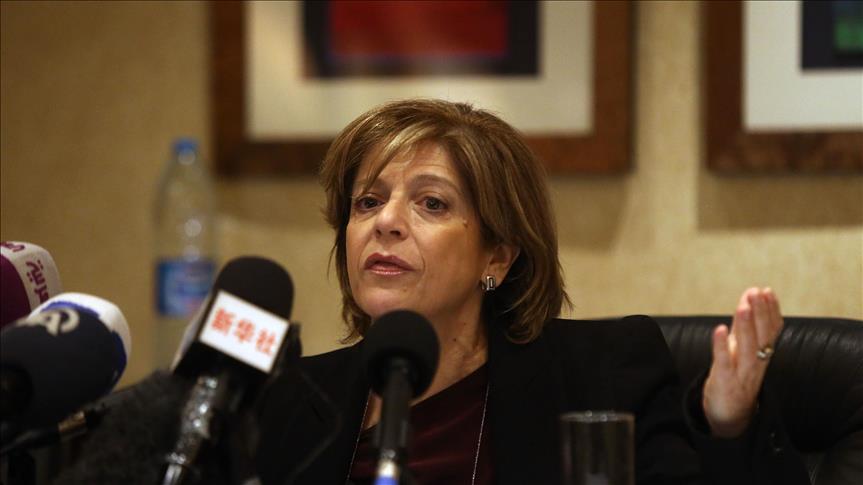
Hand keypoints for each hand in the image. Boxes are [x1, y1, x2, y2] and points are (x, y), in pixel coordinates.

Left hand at [702, 287, 783, 437]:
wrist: (729, 415)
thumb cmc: (735, 376)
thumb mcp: (742, 348)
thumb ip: (745, 323)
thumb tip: (749, 296)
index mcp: (763, 354)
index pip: (772, 330)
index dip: (770, 310)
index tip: (767, 291)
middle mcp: (757, 363)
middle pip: (763, 337)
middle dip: (760, 313)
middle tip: (757, 293)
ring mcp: (742, 373)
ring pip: (748, 348)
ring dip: (746, 326)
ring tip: (744, 306)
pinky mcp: (725, 382)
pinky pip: (725, 363)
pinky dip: (722, 346)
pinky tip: (719, 330)